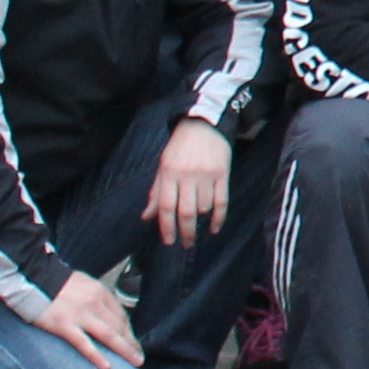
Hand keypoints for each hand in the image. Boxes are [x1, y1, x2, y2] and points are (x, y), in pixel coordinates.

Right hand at [33, 267, 139, 368]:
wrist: (33, 278)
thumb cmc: (56, 282)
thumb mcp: (83, 283)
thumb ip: (94, 297)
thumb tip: (103, 311)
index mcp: (100, 292)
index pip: (120, 315)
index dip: (128, 331)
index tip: (133, 343)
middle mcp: (95, 303)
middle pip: (119, 327)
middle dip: (131, 343)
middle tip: (139, 357)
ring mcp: (80, 315)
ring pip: (109, 336)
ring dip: (124, 350)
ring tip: (134, 362)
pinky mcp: (64, 326)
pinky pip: (84, 344)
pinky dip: (97, 356)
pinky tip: (106, 366)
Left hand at [147, 117, 232, 243]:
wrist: (204, 124)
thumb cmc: (179, 148)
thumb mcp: (163, 167)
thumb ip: (156, 192)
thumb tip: (146, 217)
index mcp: (169, 174)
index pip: (166, 207)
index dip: (167, 227)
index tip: (169, 241)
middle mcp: (187, 176)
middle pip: (186, 212)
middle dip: (186, 232)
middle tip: (186, 244)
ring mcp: (206, 175)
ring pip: (204, 207)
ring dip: (201, 218)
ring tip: (198, 222)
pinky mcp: (222, 173)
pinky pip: (222, 201)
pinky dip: (219, 217)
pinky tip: (214, 228)